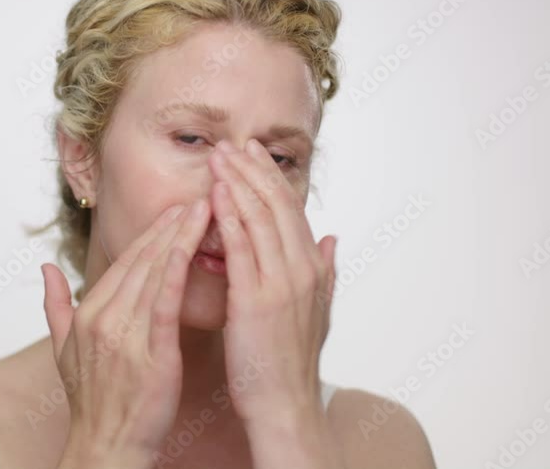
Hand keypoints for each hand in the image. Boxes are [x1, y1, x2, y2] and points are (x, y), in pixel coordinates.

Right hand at [42, 198, 211, 468]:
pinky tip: (190, 248)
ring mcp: (125, 334)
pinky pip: (164, 303)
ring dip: (180, 238)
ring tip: (203, 210)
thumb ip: (55, 305)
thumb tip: (45, 269)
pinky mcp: (151, 352)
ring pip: (154, 273)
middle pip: (141, 260)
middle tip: (196, 194)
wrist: (106, 446)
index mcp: (88, 313)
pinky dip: (177, 271)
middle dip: (170, 225)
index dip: (150, 233)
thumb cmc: (93, 402)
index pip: (123, 262)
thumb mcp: (63, 351)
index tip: (173, 209)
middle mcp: (104, 318)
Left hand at [208, 138, 343, 465]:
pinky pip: (242, 248)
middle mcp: (303, 270)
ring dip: (237, 183)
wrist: (285, 405)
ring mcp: (282, 284)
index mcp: (314, 269)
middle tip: (230, 144)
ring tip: (217, 157)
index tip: (251, 153)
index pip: (292, 210)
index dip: (270, 178)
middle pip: (278, 205)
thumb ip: (327, 272)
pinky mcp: (257, 301)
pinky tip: (214, 195)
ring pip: (260, 219)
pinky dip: (229, 217)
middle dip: (252, 170)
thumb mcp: (317, 313)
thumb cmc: (290, 362)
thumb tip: (335, 238)